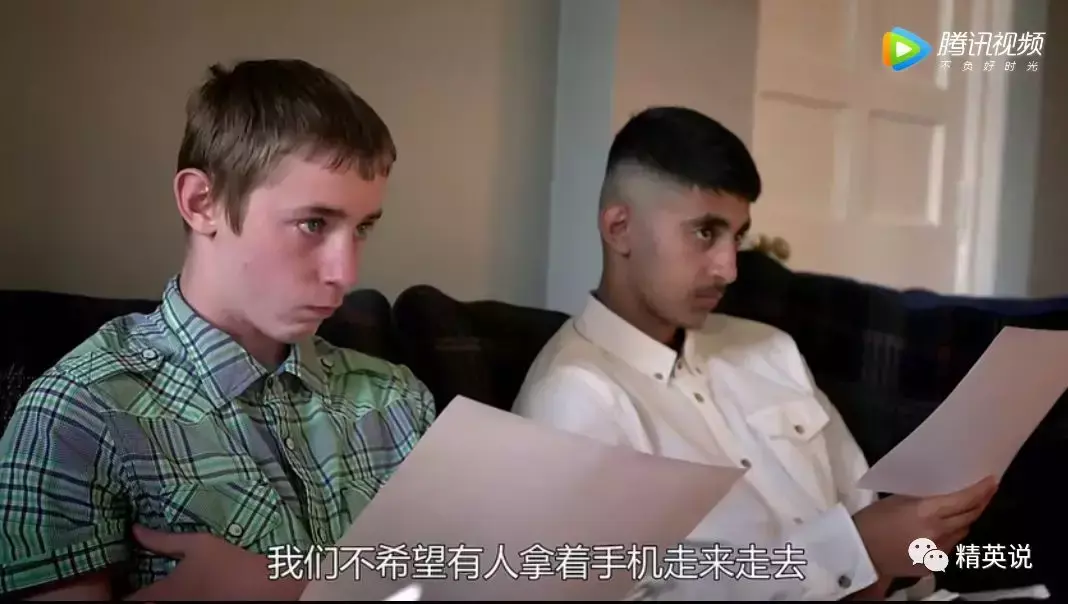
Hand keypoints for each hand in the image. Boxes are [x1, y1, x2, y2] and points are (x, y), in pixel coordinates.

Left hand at [124, 525, 304, 600]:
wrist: (265, 589)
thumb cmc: (230, 564)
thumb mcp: (198, 545)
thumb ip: (162, 540)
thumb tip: (134, 530)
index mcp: (159, 595)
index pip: (125, 601)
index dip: (118, 590)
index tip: (119, 576)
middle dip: (135, 595)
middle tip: (134, 581)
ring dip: (151, 599)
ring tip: (153, 588)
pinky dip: (167, 602)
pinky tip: (177, 593)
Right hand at [853, 476, 997, 579]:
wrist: (858, 551)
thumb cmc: (872, 520)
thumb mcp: (898, 500)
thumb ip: (925, 499)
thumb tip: (946, 493)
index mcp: (927, 512)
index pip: (964, 500)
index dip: (981, 490)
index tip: (992, 481)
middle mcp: (938, 533)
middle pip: (969, 517)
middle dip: (980, 503)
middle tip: (986, 492)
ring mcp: (938, 551)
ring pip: (962, 533)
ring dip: (964, 520)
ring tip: (962, 510)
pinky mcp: (934, 564)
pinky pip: (949, 546)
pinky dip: (949, 536)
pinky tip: (937, 531)